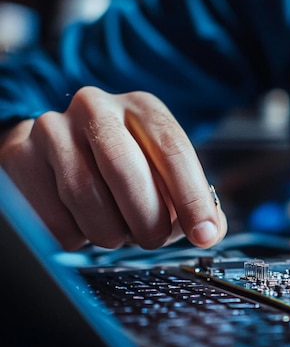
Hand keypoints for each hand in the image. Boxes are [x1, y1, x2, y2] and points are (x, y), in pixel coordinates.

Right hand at [0, 86, 226, 250]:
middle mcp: (97, 108)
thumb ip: (192, 197)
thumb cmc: (123, 161)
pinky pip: (54, 216)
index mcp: (142, 107)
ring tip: (120, 232)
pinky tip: (87, 227)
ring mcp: (53, 129)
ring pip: (85, 196)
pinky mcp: (21, 156)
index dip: (192, 197)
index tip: (204, 234)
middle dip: (147, 218)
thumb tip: (210, 230)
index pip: (172, 149)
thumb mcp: (162, 167)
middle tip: (154, 239)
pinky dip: (78, 237)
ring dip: (111, 231)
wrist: (60, 143)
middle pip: (125, 170)